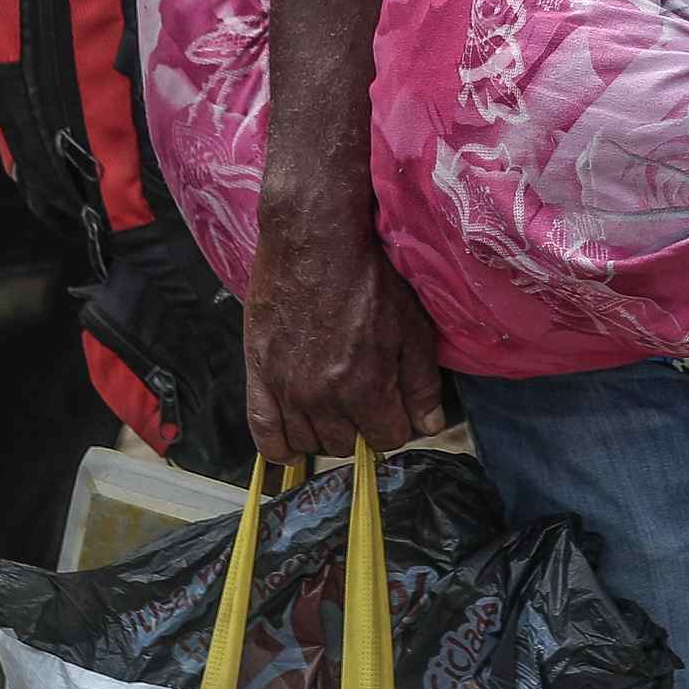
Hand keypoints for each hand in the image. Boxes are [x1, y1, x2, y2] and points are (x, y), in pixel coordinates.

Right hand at [244, 168, 447, 463]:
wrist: (312, 240)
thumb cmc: (368, 278)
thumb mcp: (412, 326)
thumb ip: (422, 383)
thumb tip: (431, 426)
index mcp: (364, 388)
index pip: (387, 439)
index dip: (395, 423)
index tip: (393, 405)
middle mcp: (322, 397)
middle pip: (346, 445)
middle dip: (360, 428)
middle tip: (362, 399)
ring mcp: (285, 388)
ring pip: (308, 442)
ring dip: (324, 433)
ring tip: (332, 408)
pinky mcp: (257, 374)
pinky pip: (263, 432)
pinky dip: (278, 447)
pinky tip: (291, 444)